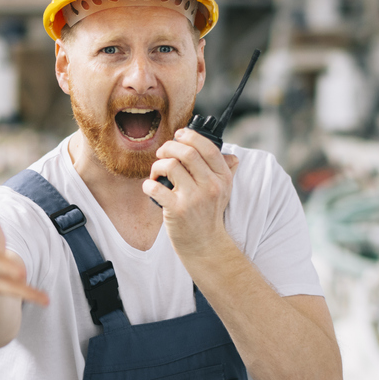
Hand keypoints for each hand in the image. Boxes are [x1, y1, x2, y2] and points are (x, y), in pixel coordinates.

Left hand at [143, 128, 239, 259]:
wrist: (205, 244)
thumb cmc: (209, 215)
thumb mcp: (224, 191)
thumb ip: (226, 171)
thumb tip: (231, 154)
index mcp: (223, 177)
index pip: (208, 147)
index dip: (189, 136)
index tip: (178, 135)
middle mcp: (211, 186)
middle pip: (187, 152)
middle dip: (168, 147)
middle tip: (162, 153)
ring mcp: (194, 198)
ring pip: (170, 165)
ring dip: (157, 165)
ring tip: (157, 174)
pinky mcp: (177, 210)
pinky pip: (155, 188)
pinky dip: (148, 184)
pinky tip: (150, 187)